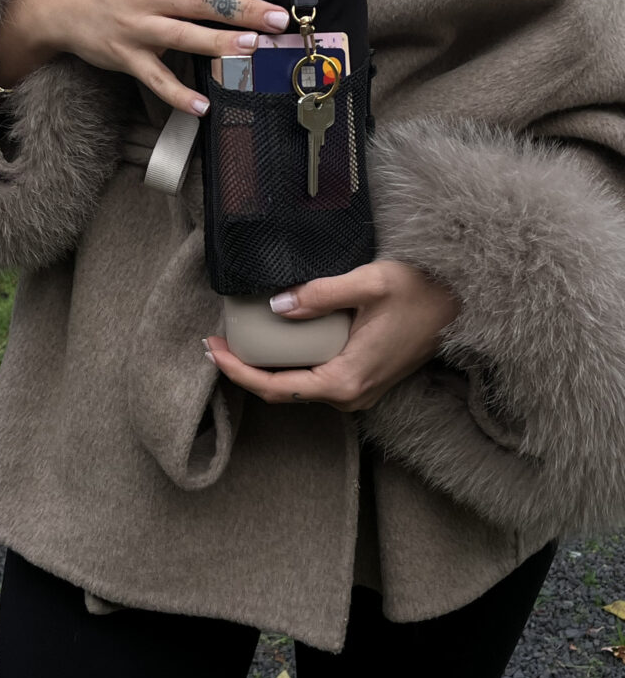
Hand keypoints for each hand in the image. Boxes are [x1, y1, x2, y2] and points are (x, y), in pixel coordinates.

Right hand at [5, 0, 291, 113]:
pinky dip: (179, 95)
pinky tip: (202, 106)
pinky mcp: (126, 57)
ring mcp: (138, 26)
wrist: (57, 1)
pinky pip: (157, 79)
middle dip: (243, 8)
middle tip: (277, 16)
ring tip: (251, 47)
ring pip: (184, 36)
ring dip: (218, 43)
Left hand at [204, 260, 461, 411]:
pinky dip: (293, 363)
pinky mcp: (366, 378)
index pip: (277, 387)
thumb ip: (322, 294)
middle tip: (217, 343)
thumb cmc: (421, 291)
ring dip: (269, 367)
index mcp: (347, 378)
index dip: (239, 371)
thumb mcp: (370, 283)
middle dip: (247, 369)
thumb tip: (279, 305)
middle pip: (284, 391)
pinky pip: (319, 378)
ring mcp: (361, 390)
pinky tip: (279, 340)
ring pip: (301, 386)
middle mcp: (352, 394)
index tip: (213, 351)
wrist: (463, 302)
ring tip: (241, 339)